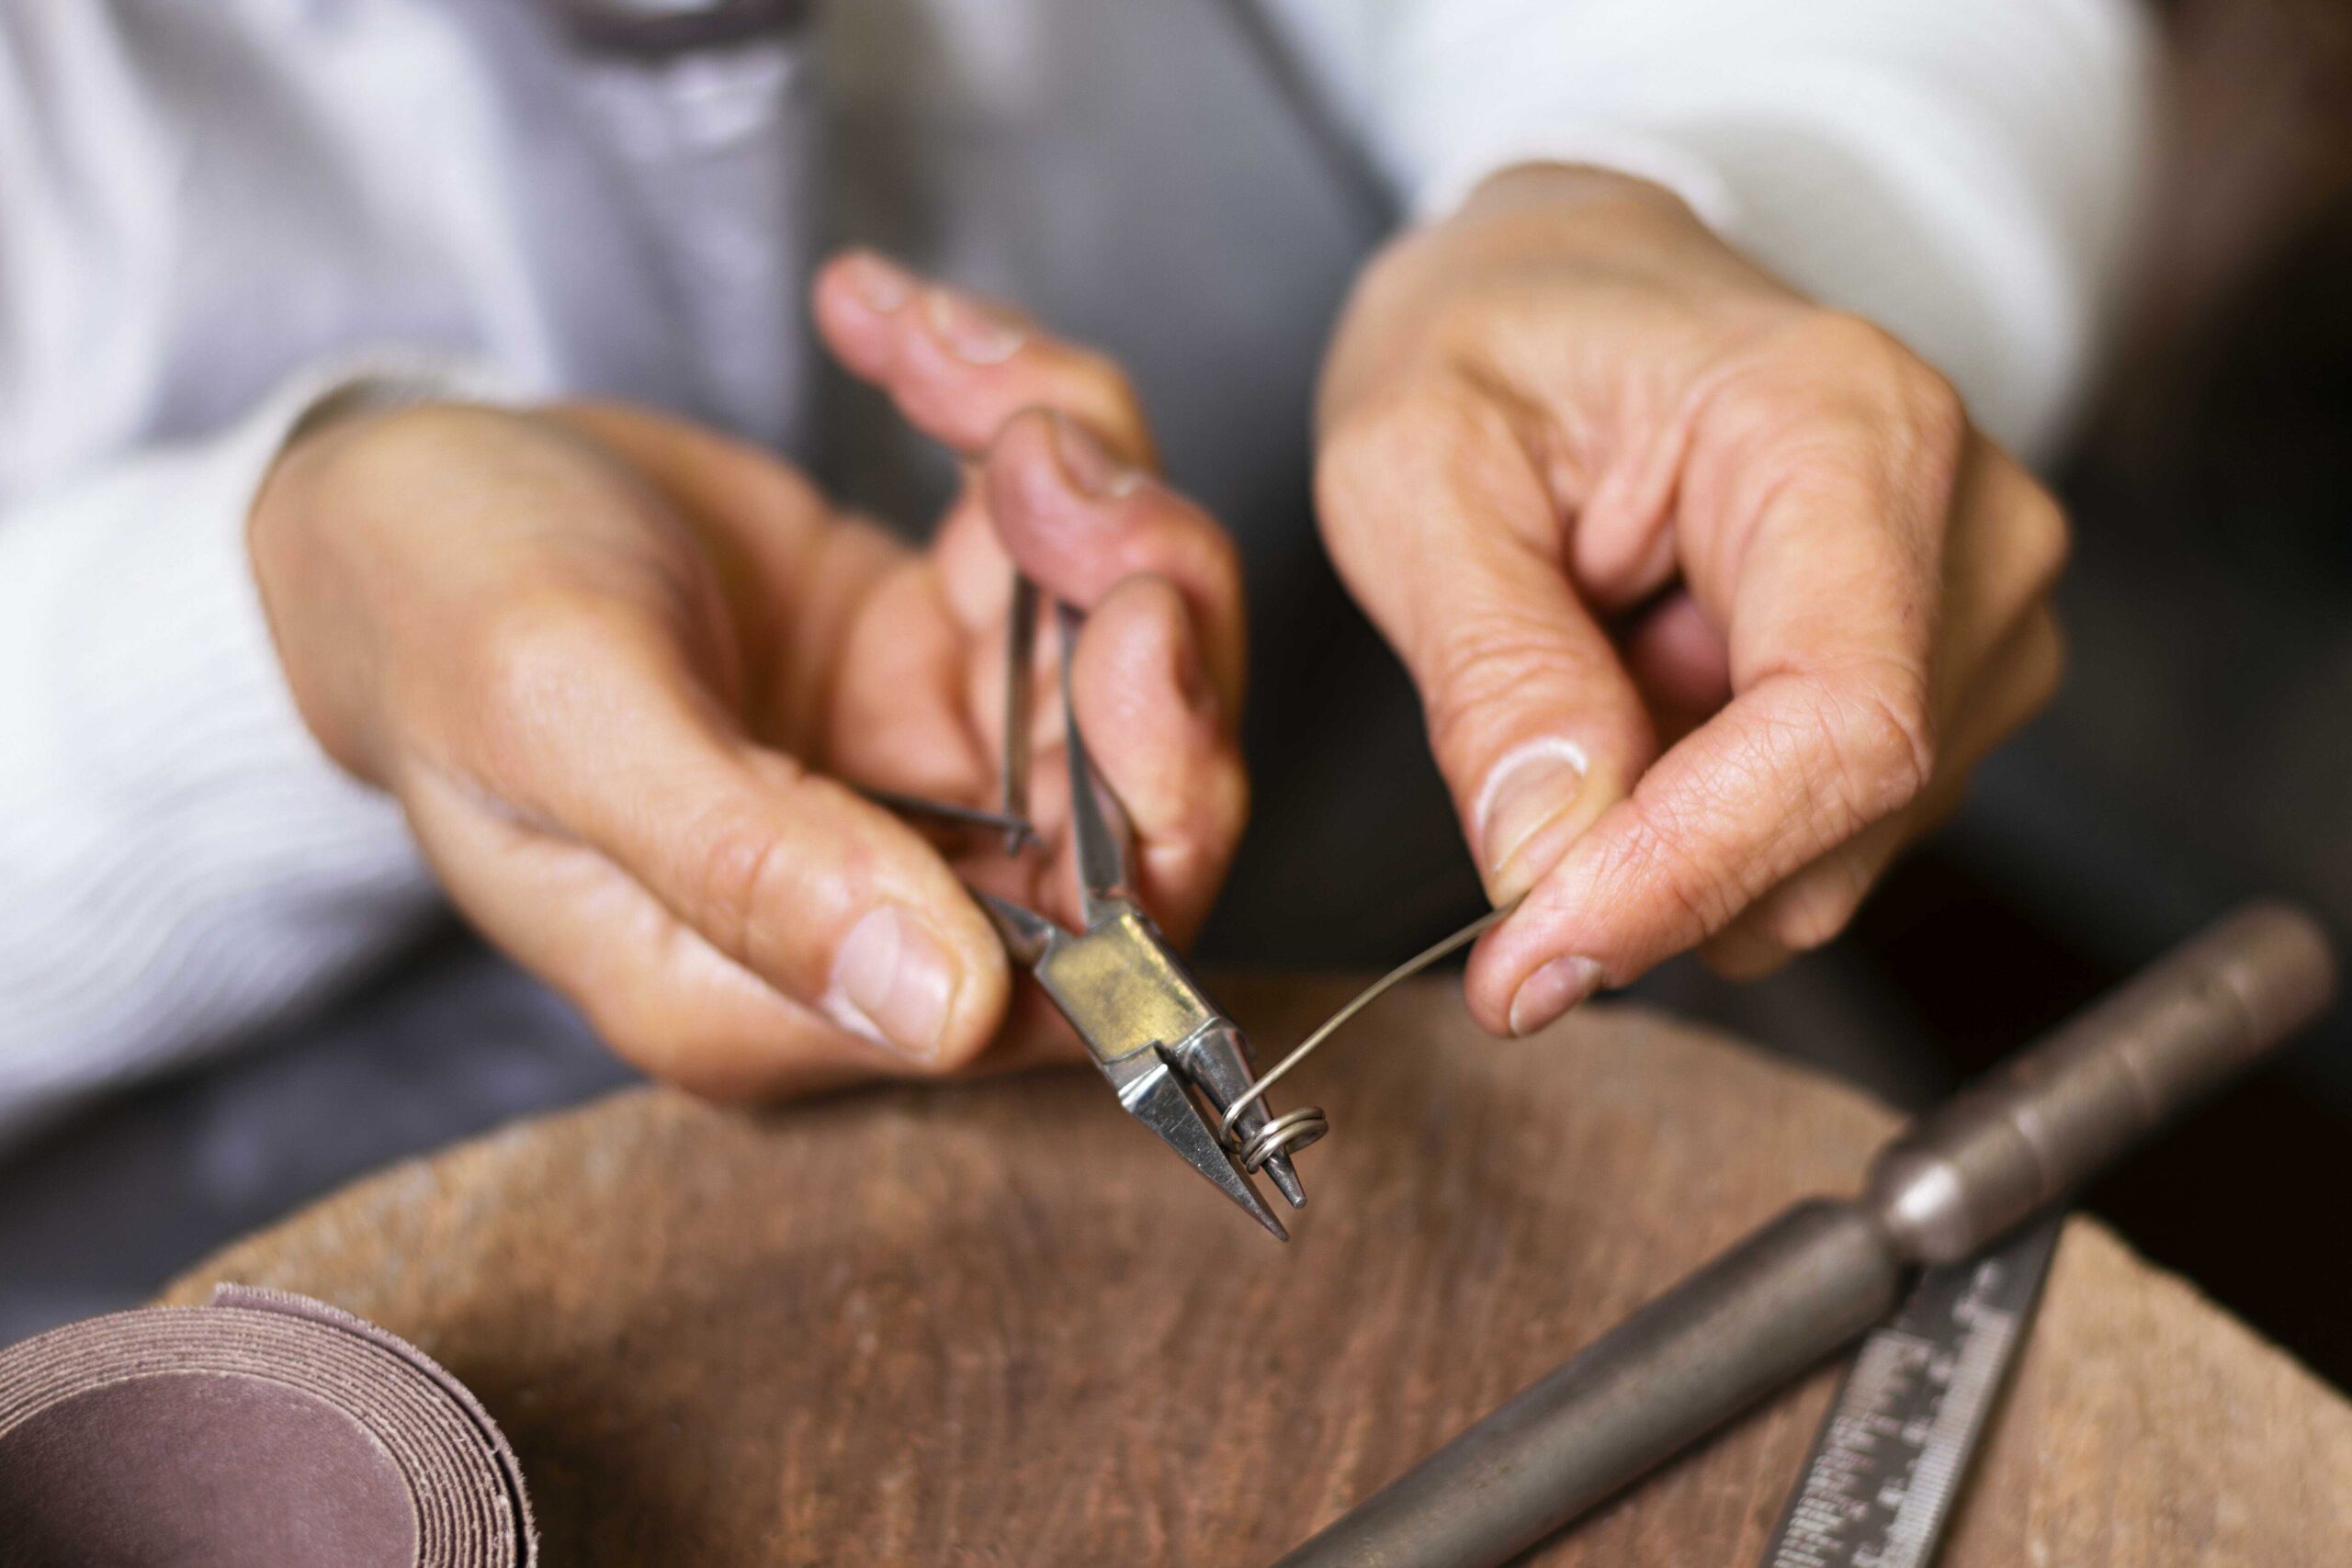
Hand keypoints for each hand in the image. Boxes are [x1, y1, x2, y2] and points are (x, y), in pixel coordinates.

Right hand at [249, 252, 1245, 1095]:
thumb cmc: (428, 617)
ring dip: (1087, 486)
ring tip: (950, 368)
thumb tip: (949, 1010)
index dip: (1149, 813)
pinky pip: (1059, 544)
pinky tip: (894, 330)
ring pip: (1128, 652)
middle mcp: (888, 899)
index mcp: (785, 992)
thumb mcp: (562, 720)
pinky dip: (1016, 412)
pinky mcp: (938, 647)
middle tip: (1052, 466)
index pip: (1068, 976)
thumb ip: (749, 868)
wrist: (387, 498)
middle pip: (1145, 806)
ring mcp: (930, 770)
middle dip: (1149, 616)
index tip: (1123, 625)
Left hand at [1316, 166, 2064, 1033]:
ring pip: (1829, 855)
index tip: (1528, 960)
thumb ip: (1492, 668)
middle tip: (1501, 787)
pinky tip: (1647, 688)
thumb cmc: (1497, 337)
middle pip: (1844, 817)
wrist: (1575, 280)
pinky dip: (1698, 812)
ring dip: (1668, 831)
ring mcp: (1976, 610)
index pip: (1842, 724)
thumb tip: (1549, 858)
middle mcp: (1966, 525)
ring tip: (1592, 666)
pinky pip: (1820, 835)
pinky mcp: (1947, 677)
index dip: (1688, 873)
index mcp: (1848, 431)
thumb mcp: (1418, 469)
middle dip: (1649, 869)